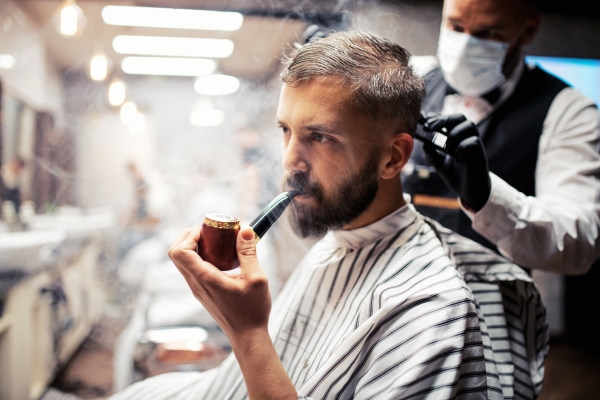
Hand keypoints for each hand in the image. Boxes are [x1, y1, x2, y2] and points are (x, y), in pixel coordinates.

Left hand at [169, 226, 296, 399]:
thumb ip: (248, 253)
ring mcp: (197, 289)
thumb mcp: (256, 278)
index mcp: (206, 279)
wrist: (248, 336)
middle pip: (176, 254)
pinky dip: (198, 257)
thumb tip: (245, 230)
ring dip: (192, 247)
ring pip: (182, 262)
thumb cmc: (253, 310)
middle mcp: (196, 284)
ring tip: (213, 240)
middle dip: (187, 237)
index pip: (180, 252)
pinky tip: (218, 255)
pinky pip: (191, 269)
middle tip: (207, 230)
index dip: (188, 236)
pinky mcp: (202, 292)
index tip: (206, 229)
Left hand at [421, 114, 491, 211]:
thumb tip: (424, 143)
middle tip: (430, 127)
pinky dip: (462, 148)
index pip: (448, 120)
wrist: (468, 192)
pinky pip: (472, 142)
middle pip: (459, 117)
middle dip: (443, 119)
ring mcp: (474, 144)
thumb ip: (430, 153)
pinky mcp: (481, 152)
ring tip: (447, 148)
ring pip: (469, 125)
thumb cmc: (455, 175)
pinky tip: (459, 159)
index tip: (423, 120)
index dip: (436, 117)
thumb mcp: (438, 163)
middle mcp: (467, 137)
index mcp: (457, 137)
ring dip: (454, 134)